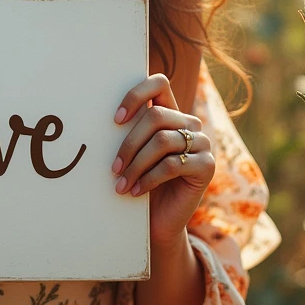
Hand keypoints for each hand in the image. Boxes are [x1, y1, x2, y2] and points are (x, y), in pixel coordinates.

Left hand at [111, 72, 214, 246]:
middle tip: (113, 167)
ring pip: (162, 141)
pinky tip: (135, 191)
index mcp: (171, 113)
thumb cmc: (141, 182)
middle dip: (129, 143)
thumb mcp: (134, 153)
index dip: (136, 95)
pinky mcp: (207, 166)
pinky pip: (172, 164)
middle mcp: (190, 123)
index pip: (159, 83)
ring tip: (121, 183)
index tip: (115, 120)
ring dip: (136, 164)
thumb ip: (128, 131)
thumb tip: (97, 118)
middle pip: (155, 116)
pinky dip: (148, 178)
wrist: (160, 220)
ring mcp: (203, 143)